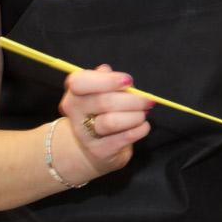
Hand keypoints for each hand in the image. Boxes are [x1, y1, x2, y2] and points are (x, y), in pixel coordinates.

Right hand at [56, 65, 152, 182]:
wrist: (92, 148)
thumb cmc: (102, 112)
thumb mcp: (101, 92)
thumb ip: (104, 79)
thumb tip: (106, 69)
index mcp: (75, 93)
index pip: (80, 82)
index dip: (107, 80)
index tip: (129, 81)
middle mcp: (75, 113)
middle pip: (104, 102)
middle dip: (133, 100)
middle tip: (147, 101)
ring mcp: (84, 134)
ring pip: (111, 122)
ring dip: (135, 116)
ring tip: (143, 114)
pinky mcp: (98, 151)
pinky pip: (123, 138)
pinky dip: (139, 130)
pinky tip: (143, 126)